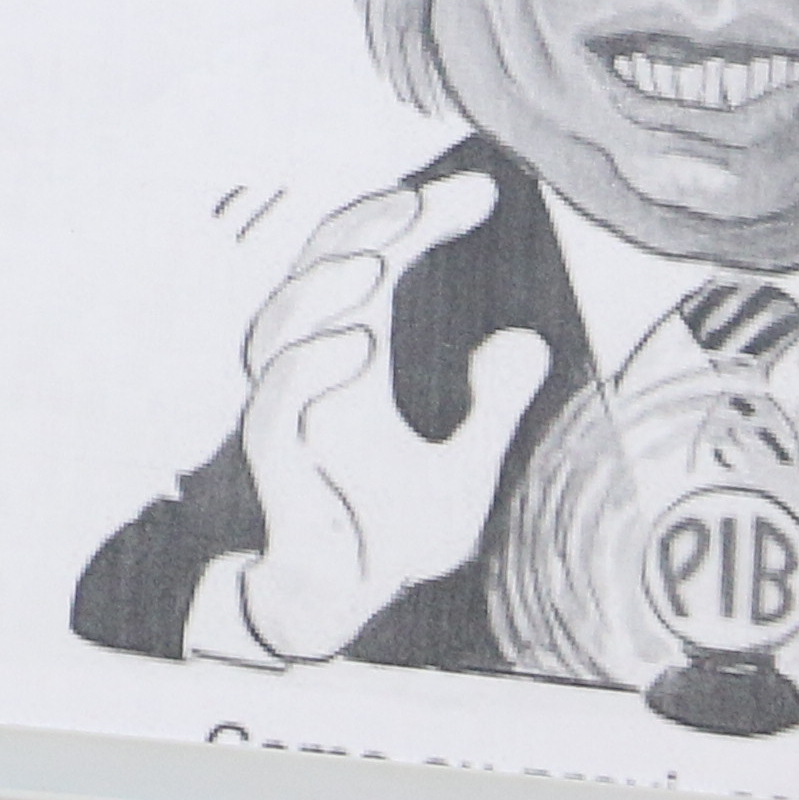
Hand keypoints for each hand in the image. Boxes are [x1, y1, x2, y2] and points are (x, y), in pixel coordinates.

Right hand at [225, 172, 554, 659]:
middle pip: (316, 271)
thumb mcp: (465, 472)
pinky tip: (356, 343)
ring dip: (323, 288)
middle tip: (420, 206)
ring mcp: (288, 416)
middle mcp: (311, 373)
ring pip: (278, 328)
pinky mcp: (275, 468)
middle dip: (363, 227)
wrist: (344, 608)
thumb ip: (492, 409)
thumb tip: (527, 340)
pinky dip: (305, 369)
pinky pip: (272, 405)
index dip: (418, 218)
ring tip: (377, 263)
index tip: (480, 192)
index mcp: (349, 357)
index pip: (373, 260)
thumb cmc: (388, 536)